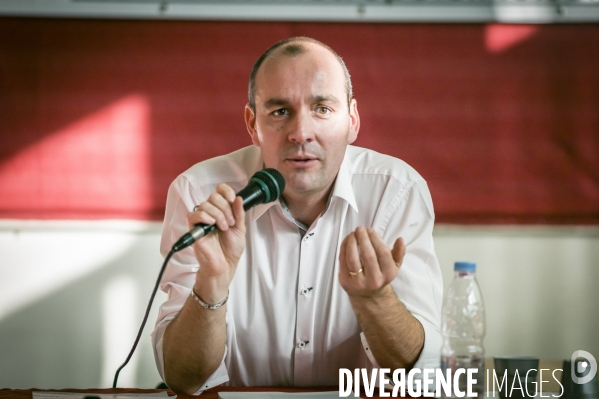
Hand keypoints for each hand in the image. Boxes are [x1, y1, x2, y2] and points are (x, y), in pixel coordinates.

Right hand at [187, 183, 245, 303]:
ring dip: (218, 214)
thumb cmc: (231, 249)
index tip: (233, 200)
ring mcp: (201, 220)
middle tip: (230, 223)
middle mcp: (211, 213)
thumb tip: (239, 198)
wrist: (224, 265)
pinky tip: (212, 224)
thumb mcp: (240, 229)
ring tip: (223, 227)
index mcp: (222, 210)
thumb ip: (239, 214)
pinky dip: (204, 217)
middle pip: (213, 196)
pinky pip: (193, 215)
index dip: (226, 191)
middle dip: (225, 208)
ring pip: (205, 204)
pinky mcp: (193, 228)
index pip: (219, 191)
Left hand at [338, 227, 405, 298]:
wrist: (368, 295)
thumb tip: (400, 240)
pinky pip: (342, 261)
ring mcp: (358, 282)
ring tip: (353, 233)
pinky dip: (343, 248)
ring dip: (351, 242)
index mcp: (388, 274)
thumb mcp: (394, 266)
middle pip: (368, 255)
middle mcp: (374, 280)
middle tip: (360, 229)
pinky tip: (347, 240)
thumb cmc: (381, 275)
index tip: (370, 230)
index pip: (383, 253)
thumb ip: (399, 253)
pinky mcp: (345, 281)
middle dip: (363, 238)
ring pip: (352, 258)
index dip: (375, 238)